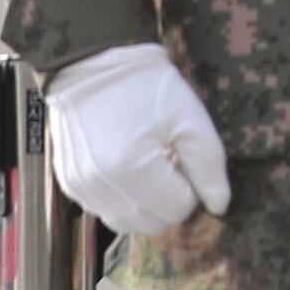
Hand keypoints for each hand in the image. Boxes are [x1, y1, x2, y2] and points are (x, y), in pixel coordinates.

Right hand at [44, 42, 229, 236]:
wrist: (95, 65)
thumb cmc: (148, 88)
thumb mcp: (191, 119)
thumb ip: (209, 167)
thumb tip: (219, 207)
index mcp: (132, 169)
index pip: (178, 210)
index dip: (191, 189)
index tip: (185, 161)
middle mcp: (101, 186)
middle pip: (152, 224)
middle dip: (169, 201)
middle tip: (170, 164)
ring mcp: (80, 188)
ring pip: (127, 224)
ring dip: (146, 205)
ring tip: (149, 165)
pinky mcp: (69, 185)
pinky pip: (104, 211)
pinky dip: (122, 199)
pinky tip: (127, 167)